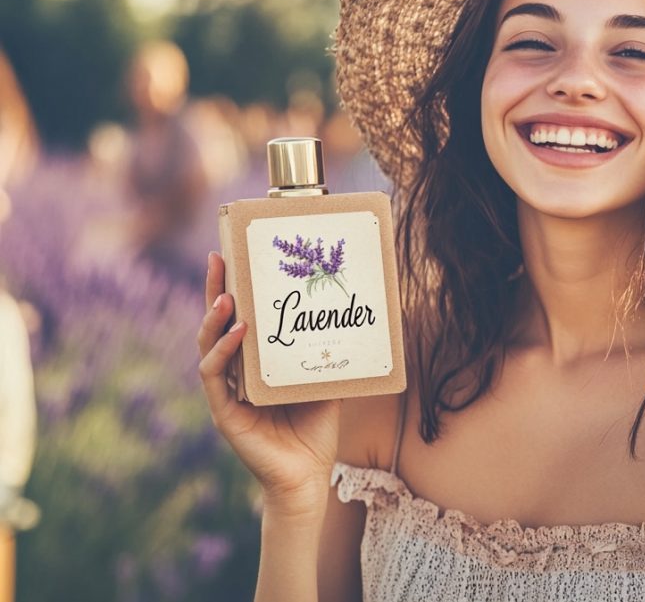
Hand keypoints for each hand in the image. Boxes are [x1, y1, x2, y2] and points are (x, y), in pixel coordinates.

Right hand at [197, 252, 340, 515]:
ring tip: (227, 296)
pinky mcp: (224, 413)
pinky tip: (239, 334)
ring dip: (215, 319)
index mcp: (253, 364)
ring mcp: (225, 393)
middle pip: (216, 325)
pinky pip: (216, 377)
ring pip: (209, 347)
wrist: (308, 477)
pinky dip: (224, 353)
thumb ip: (323, 352)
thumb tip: (348, 314)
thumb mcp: (324, 381)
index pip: (236, 319)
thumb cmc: (315, 429)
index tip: (229, 255)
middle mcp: (234, 375)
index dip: (230, 289)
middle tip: (218, 258)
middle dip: (215, 290)